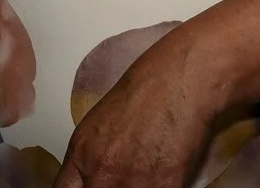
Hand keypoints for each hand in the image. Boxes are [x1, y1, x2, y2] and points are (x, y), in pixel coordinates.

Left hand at [53, 35, 220, 187]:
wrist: (178, 82)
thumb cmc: (140, 95)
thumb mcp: (98, 126)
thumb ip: (90, 159)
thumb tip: (91, 180)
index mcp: (81, 155)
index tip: (87, 187)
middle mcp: (102, 173)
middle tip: (116, 178)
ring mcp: (134, 183)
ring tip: (142, 175)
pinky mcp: (166, 187)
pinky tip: (162, 177)